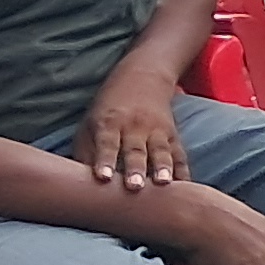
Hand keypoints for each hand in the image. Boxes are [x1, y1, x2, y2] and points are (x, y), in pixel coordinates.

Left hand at [79, 71, 189, 191]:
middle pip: (135, 150)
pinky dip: (183, 171)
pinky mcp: (173, 135)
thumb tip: (77, 184)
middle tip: (134, 186)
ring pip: (161, 151)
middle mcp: (135, 126)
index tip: (103, 178)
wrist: (142, 78)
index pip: (107, 144)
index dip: (105, 161)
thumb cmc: (108, 111)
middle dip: (136, 169)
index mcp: (110, 123)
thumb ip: (85, 153)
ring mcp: (157, 130)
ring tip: (165, 183)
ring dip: (163, 168)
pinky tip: (186, 186)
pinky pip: (179, 155)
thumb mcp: (90, 126)